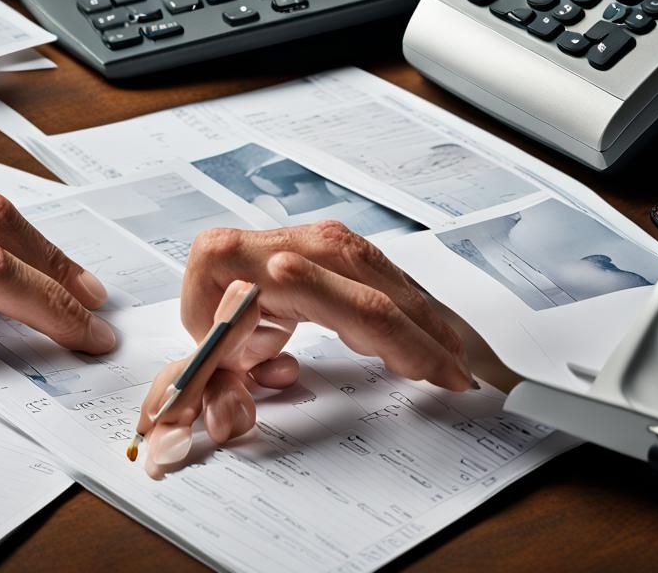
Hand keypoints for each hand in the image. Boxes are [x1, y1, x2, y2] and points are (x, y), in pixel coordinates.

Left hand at [135, 221, 472, 477]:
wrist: (202, 305)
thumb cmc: (207, 337)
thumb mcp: (206, 372)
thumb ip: (216, 399)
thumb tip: (231, 420)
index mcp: (227, 262)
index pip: (324, 298)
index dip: (383, 338)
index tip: (425, 373)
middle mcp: (267, 240)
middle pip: (359, 277)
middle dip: (415, 331)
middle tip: (455, 372)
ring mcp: (299, 237)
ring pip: (373, 269)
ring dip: (418, 315)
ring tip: (451, 354)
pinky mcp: (320, 244)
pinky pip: (373, 269)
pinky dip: (404, 302)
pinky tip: (426, 331)